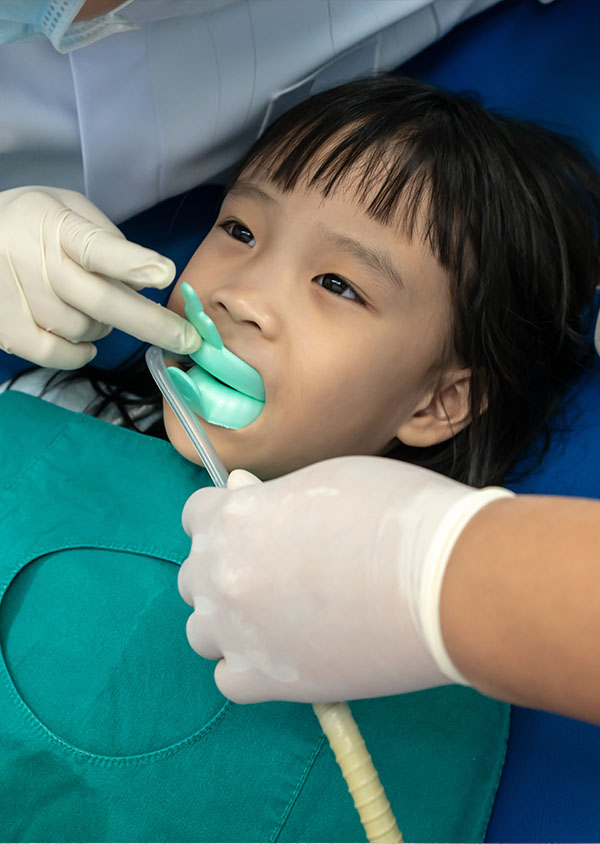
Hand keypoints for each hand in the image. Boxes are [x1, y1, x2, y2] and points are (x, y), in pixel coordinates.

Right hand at [0, 186, 199, 368]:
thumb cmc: (31, 223)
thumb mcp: (67, 210)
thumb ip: (107, 240)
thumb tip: (144, 282)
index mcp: (55, 224)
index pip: (95, 245)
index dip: (131, 262)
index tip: (165, 273)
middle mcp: (34, 260)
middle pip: (100, 300)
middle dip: (151, 323)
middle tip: (188, 339)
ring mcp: (18, 296)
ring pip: (84, 329)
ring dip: (104, 328)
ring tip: (92, 308)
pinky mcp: (6, 327)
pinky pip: (56, 354)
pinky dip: (79, 354)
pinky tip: (85, 343)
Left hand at [178, 456, 511, 703]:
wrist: (444, 580)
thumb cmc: (396, 515)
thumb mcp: (324, 479)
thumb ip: (273, 498)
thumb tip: (248, 500)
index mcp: (234, 519)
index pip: (195, 515)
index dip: (226, 515)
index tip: (252, 523)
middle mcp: (223, 577)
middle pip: (194, 576)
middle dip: (225, 567)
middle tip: (274, 567)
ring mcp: (242, 633)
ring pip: (203, 631)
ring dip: (230, 620)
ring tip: (279, 614)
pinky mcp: (272, 683)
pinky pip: (229, 679)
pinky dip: (250, 666)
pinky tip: (286, 651)